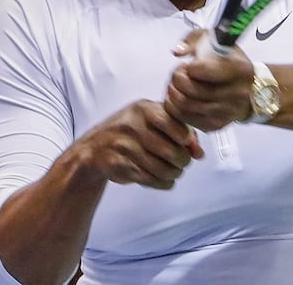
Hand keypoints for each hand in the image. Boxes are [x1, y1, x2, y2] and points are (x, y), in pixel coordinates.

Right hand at [75, 100, 203, 189]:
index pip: (177, 126)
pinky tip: (160, 177)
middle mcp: (133, 126)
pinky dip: (163, 183)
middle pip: (174, 152)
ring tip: (172, 170)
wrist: (93, 148)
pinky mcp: (121, 166)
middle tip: (180, 161)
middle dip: (182, 161)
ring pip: (165, 169)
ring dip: (174, 174)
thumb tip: (199, 153)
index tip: (184, 144)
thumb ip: (179, 129)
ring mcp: (126, 147)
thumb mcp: (151, 120)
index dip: (186, 140)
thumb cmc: (129, 131)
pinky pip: (152, 180)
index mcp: (144, 109)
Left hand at [164, 28, 254, 131]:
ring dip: (172, 94)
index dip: (187, 67)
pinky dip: (175, 108)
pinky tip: (180, 98)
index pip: (201, 71)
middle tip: (178, 75)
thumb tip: (177, 52)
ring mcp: (226, 112)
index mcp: (238, 69)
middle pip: (190, 90)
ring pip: (184, 106)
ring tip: (177, 86)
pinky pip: (186, 119)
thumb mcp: (216, 40)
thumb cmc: (230, 62)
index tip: (187, 65)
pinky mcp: (216, 125)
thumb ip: (193, 39)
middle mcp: (235, 93)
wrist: (253, 89)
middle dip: (175, 80)